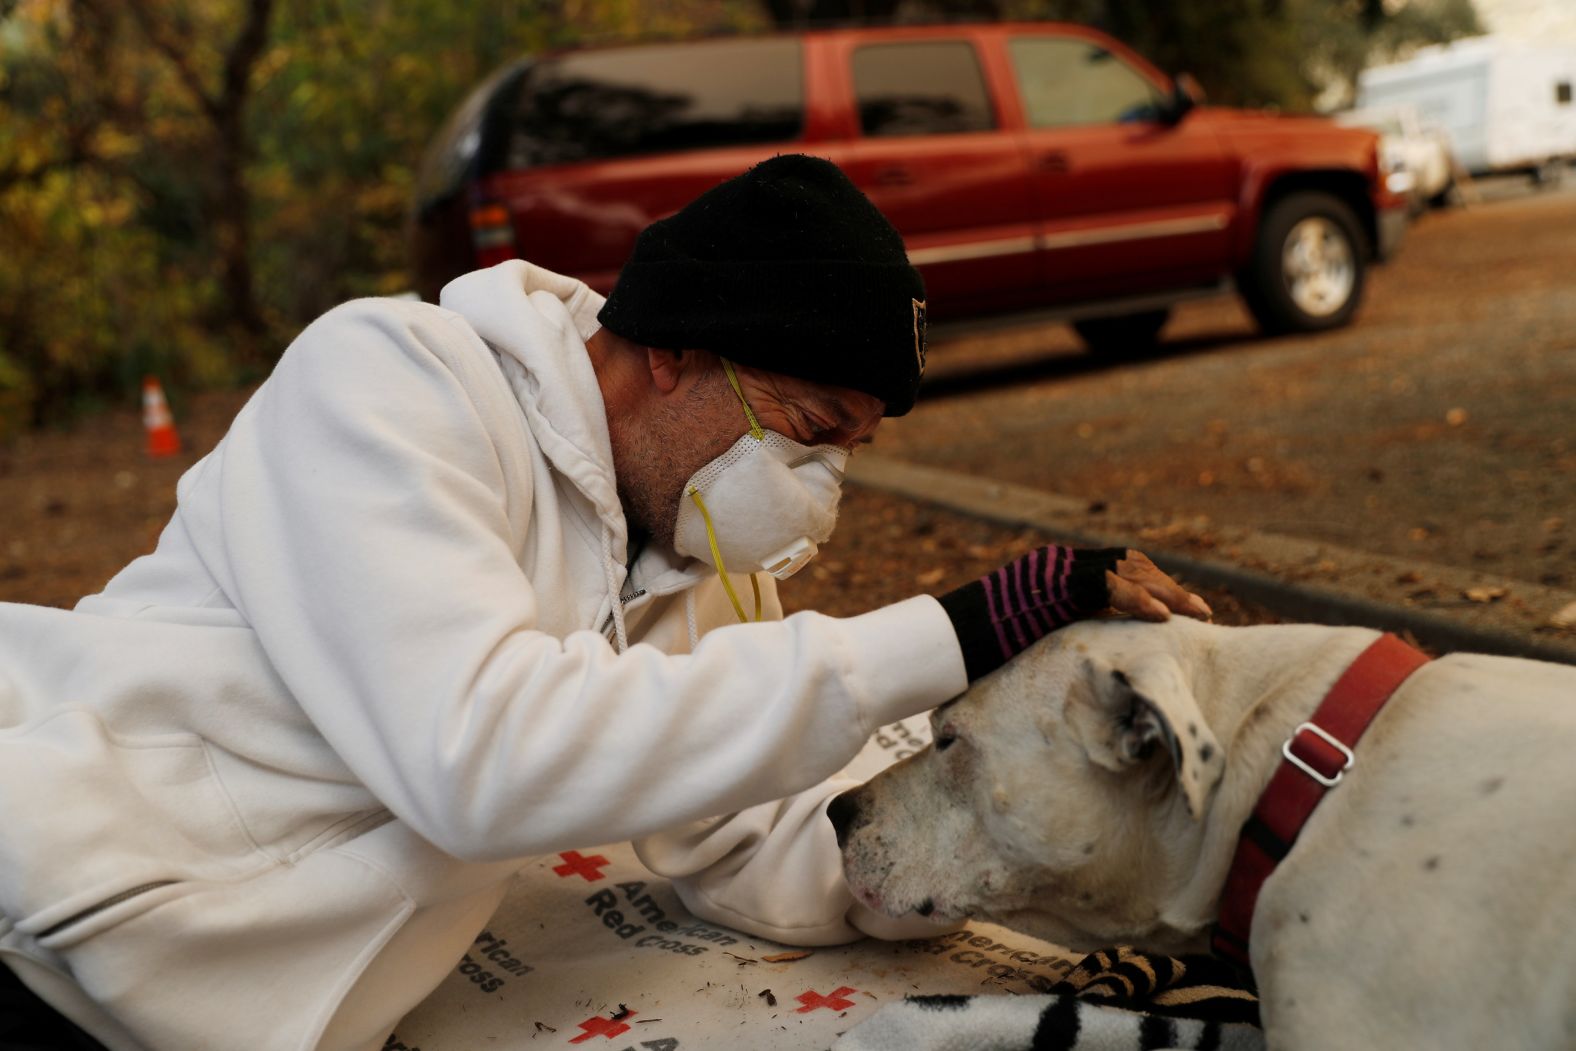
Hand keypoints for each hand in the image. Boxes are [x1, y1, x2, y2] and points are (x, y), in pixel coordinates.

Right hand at [938, 546, 1212, 681]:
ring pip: (1126, 571)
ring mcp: (1056, 569)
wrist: (945, 641)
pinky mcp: (1053, 584)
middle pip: (1129, 565)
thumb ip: (1064, 630)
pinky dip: (1138, 600)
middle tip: (1202, 611)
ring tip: (1197, 613)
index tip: (1180, 610)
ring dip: (1165, 592)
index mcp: (1056, 571)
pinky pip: (1106, 587)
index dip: (1153, 586)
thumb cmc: (980, 649)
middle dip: (1168, 587)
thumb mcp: (1032, 636)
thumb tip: (1095, 653)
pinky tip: (1164, 618)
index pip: (1116, 569)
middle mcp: (1059, 562)